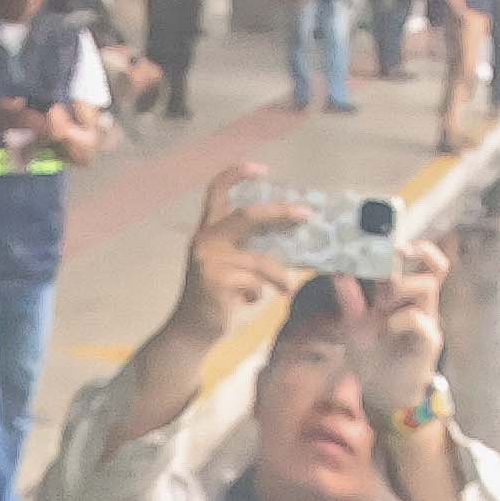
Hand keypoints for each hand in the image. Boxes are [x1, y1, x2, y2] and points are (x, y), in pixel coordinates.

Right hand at [178, 171, 295, 331]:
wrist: (192, 331)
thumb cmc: (216, 298)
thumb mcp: (231, 266)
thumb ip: (248, 247)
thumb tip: (292, 234)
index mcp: (208, 231)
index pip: (216, 192)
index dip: (237, 174)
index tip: (263, 169)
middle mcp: (205, 240)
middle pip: (248, 215)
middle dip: (280, 212)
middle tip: (307, 214)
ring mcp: (208, 260)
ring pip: (260, 260)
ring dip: (280, 275)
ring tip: (287, 287)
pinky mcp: (215, 281)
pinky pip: (255, 283)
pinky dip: (259, 294)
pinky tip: (250, 302)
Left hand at [357, 241, 454, 420]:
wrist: (384, 392)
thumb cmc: (374, 355)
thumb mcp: (354, 325)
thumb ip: (349, 300)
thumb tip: (338, 272)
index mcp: (405, 295)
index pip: (423, 260)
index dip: (415, 247)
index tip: (393, 240)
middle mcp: (420, 303)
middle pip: (433, 266)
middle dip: (408, 258)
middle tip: (388, 261)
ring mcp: (427, 321)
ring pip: (427, 287)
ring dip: (400, 287)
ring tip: (382, 301)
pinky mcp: (429, 343)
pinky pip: (420, 322)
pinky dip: (401, 319)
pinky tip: (388, 327)